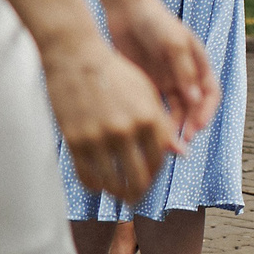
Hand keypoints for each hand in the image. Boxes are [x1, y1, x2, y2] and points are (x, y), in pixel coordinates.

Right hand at [38, 31, 190, 199]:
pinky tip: (97, 184)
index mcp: (148, 117)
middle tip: (135, 197)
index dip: (156, 173)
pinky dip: (94, 185)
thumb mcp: (146, 93)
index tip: (151, 176)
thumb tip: (177, 154)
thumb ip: (161, 124)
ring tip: (118, 194)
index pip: (159, 160)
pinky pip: (87, 176)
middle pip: (139, 178)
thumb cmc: (114, 73)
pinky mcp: (76, 141)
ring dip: (117, 194)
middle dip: (139, 192)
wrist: (76, 57)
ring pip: (113, 183)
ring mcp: (99, 138)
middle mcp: (126, 130)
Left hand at [104, 0, 218, 135]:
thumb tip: (195, 100)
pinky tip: (149, 131)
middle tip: (182, 141)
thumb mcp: (173, 43)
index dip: (208, 111)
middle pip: (194, 107)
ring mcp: (166, 80)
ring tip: (166, 142)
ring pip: (175, 111)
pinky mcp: (147, 84)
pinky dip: (156, 120)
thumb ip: (185, 71)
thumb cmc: (154, 21)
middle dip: (191, 125)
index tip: (199, 126)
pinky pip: (155, 106)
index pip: (211, 93)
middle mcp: (185, 74)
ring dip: (174, 127)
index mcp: (198, 63)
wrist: (126, 9)